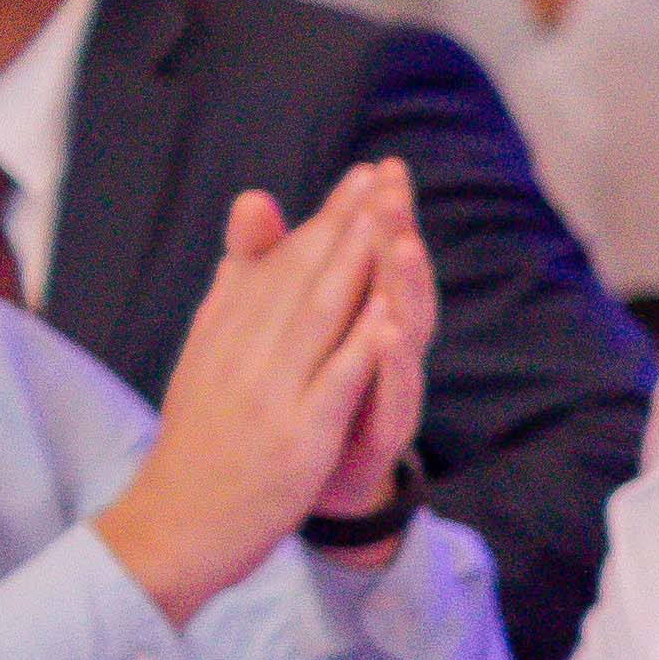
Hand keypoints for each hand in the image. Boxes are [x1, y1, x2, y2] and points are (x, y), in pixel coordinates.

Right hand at [90, 169, 411, 621]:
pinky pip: (329, 389)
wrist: (173, 525)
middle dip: (345, 224)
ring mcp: (268, 395)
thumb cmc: (201, 442)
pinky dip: (357, 353)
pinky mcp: (292, 439)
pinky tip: (386, 321)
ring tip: (387, 221)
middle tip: (384, 176)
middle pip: (300, 279)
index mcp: (226, 333)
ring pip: (315, 320)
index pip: (282, 265)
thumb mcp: (209, 358)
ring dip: (353, 268)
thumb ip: (236, 292)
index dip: (326, 219)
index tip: (363, 177)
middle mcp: (243, 354)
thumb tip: (252, 220)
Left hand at [303, 187, 439, 543]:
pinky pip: (392, 394)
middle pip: (399, 284)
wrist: (302, 493)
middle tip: (394, 191)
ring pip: (406, 334)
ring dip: (404, 287)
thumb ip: (268, 265)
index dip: (378, 213)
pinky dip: (391, 362)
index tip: (379, 166)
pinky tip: (388, 331)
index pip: (374, 258)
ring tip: (400, 242)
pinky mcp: (380, 436)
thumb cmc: (295, 406)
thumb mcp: (278, 329)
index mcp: (359, 324)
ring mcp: (388, 394)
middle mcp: (385, 354)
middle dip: (397, 235)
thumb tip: (252, 199)